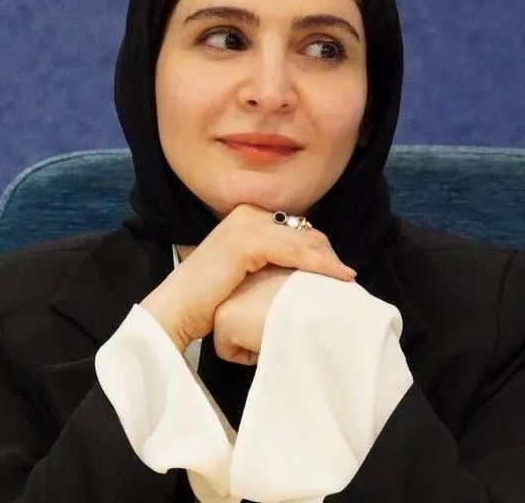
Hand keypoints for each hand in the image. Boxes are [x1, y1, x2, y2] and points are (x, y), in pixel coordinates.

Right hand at [139, 204, 354, 351]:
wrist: (178, 309)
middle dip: (326, 252)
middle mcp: (247, 213)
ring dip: (327, 259)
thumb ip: (267, 261)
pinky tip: (336, 276)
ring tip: (347, 278)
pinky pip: (294, 251)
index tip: (339, 270)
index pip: (295, 227)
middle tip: (346, 276)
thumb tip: (295, 268)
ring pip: (302, 239)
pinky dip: (319, 264)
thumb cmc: (209, 298)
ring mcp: (245, 223)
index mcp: (246, 217)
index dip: (319, 248)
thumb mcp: (245, 271)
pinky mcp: (246, 240)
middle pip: (302, 229)